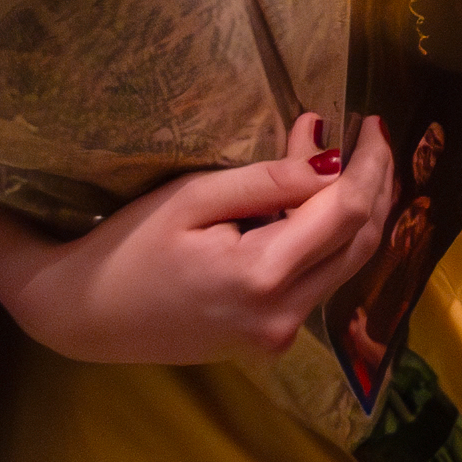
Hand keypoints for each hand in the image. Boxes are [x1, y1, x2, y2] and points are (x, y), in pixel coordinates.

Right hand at [0, 114, 396, 373]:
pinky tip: (330, 205)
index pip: (346, 213)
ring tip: (363, 161)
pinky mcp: (271, 338)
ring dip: (361, 213)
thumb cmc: (126, 247)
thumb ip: (269, 179)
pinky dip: (334, 240)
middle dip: (377, 185)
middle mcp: (283, 316)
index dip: (367, 164)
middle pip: (360, 243)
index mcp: (263, 277)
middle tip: (376, 135)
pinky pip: (321, 282)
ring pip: (348, 266)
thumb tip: (332, 151)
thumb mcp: (193, 198)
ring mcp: (280, 334)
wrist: (84, 317)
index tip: (371, 122)